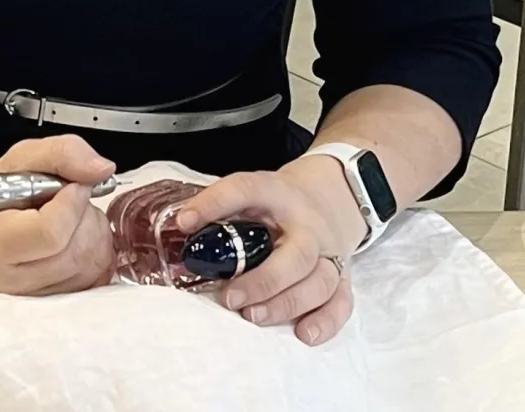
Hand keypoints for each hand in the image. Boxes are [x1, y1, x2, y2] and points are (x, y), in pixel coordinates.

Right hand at [0, 135, 116, 295]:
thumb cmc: (2, 198)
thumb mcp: (22, 159)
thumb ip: (62, 153)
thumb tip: (101, 169)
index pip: (51, 232)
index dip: (71, 201)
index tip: (70, 185)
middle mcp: (13, 283)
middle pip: (77, 250)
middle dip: (85, 214)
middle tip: (69, 199)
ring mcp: (38, 301)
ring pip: (94, 263)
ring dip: (94, 230)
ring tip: (72, 217)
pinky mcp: (62, 306)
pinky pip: (102, 277)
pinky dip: (100, 249)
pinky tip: (79, 237)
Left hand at [176, 157, 364, 345]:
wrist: (331, 194)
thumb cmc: (280, 201)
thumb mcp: (253, 191)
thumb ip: (224, 208)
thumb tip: (182, 228)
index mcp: (277, 193)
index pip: (245, 190)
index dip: (214, 204)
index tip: (185, 223)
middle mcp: (307, 224)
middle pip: (298, 254)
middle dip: (264, 281)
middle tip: (230, 298)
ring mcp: (329, 251)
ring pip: (320, 282)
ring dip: (287, 304)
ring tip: (254, 316)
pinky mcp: (342, 275)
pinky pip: (341, 302)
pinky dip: (326, 321)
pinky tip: (303, 333)